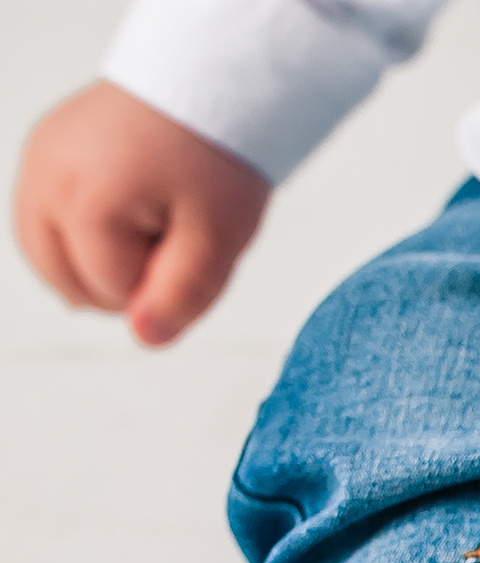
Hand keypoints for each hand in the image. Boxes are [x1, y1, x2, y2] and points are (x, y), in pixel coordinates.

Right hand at [14, 81, 268, 345]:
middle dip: (124, 279)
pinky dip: (80, 235)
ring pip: (48, 259)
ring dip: (97, 262)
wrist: (209, 82)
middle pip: (70, 283)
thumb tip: (145, 339)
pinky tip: (121, 219)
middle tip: (171, 233)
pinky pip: (43, 222)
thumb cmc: (217, 155)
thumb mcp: (219, 238)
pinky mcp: (38, 152)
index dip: (162, 283)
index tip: (190, 238)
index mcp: (88, 201)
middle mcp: (45, 180)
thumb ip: (182, 295)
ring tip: (148, 223)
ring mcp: (35, 162)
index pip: (115, 294)